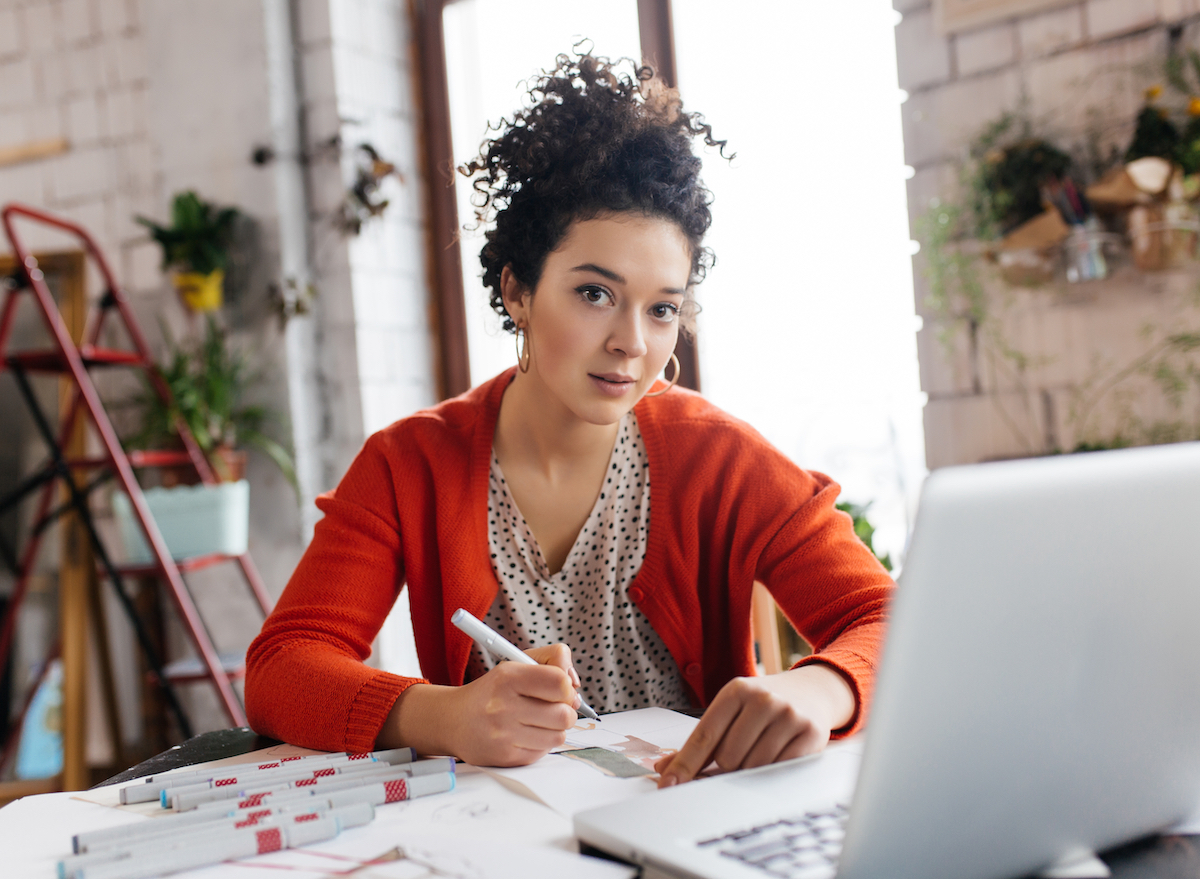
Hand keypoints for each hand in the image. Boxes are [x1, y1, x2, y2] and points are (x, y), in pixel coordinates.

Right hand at [381, 643, 581, 766]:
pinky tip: (526, 734)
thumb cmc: (493, 690)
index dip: (567, 687)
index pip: (559, 681)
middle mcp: (504, 706)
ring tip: (540, 721)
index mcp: (508, 677)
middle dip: (566, 711)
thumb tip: (575, 686)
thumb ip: (552, 661)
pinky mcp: (506, 757)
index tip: (561, 690)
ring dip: (555, 729)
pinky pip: (544, 752)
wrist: (454, 720)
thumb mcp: (516, 663)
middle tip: (555, 708)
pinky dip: (541, 743)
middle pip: (564, 714)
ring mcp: (504, 734)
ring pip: (558, 736)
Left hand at [654, 665, 854, 787]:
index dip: (685, 763)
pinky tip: (779, 752)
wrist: (812, 691)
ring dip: (751, 768)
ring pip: (753, 766)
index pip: (704, 735)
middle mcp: (762, 699)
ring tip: (761, 748)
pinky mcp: (810, 733)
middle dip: (728, 764)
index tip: (669, 784)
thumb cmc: (763, 705)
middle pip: (728, 757)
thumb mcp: (731, 710)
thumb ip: (701, 740)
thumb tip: (665, 768)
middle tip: (742, 749)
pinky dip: (773, 769)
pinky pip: (779, 769)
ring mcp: (788, 715)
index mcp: (736, 690)